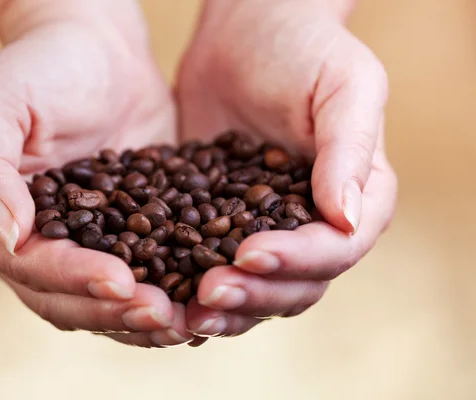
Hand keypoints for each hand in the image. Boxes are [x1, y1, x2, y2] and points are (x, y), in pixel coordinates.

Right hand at [0, 0, 193, 346]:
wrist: (100, 55)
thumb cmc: (43, 66)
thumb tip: (7, 233)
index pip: (28, 265)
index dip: (73, 278)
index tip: (121, 282)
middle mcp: (28, 244)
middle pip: (66, 298)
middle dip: (113, 309)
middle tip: (163, 314)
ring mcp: (76, 247)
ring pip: (102, 302)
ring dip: (141, 319)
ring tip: (184, 322)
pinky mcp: (120, 240)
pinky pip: (140, 279)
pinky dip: (165, 296)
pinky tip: (196, 305)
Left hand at [177, 0, 396, 335]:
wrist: (245, 33)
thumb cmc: (302, 48)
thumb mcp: (343, 84)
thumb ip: (349, 148)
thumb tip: (346, 218)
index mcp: (358, 197)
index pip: (337, 248)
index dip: (296, 260)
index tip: (249, 253)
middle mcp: (318, 224)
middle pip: (298, 283)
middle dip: (255, 293)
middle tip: (208, 292)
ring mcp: (270, 229)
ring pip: (257, 288)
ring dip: (226, 306)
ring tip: (186, 311)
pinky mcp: (225, 224)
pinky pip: (215, 266)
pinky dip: (195, 286)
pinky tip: (167, 294)